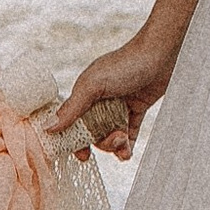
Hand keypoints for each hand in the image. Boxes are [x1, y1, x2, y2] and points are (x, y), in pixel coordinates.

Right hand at [50, 26, 178, 160]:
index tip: (83, 156)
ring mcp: (118, 106)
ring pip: (111, 136)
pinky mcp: (136, 110)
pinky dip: (127, 146)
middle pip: (93, 134)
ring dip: (116, 144)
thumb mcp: (94, 85)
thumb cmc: (126, 64)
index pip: (72, 123)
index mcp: (84, 94)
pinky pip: (128, 134)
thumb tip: (48, 128)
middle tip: (115, 139)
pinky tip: (128, 152)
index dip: (75, 141)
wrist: (161, 54)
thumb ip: (72, 108)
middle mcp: (99, 101)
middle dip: (103, 143)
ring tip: (124, 139)